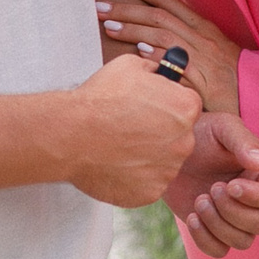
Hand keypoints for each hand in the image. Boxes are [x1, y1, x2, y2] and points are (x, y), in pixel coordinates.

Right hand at [61, 55, 198, 207]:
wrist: (71, 135)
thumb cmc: (100, 98)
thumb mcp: (132, 65)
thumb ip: (156, 70)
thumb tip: (163, 74)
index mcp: (186, 109)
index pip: (187, 106)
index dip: (167, 104)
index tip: (149, 106)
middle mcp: (184, 142)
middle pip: (179, 136)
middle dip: (161, 132)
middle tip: (132, 127)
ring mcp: (168, 170)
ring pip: (164, 161)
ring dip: (149, 155)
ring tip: (120, 145)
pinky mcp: (151, 193)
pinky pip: (149, 183)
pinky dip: (136, 176)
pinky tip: (117, 162)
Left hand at [100, 0, 245, 115]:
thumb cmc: (230, 74)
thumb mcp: (207, 50)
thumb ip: (181, 41)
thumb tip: (146, 38)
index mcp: (200, 26)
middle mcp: (200, 36)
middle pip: (159, 15)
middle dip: (127, 7)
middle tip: (98, 5)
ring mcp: (202, 57)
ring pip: (165, 35)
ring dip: (135, 29)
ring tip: (107, 26)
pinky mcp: (205, 81)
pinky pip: (180, 64)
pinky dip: (159, 56)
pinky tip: (139, 52)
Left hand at [165, 112, 258, 257]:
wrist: (169, 151)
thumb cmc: (200, 133)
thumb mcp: (222, 127)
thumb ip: (242, 142)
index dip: (257, 197)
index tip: (231, 185)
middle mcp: (255, 198)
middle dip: (233, 211)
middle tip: (212, 189)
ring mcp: (235, 216)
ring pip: (242, 241)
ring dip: (218, 225)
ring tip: (199, 200)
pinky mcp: (214, 229)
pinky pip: (219, 250)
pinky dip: (205, 239)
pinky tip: (191, 217)